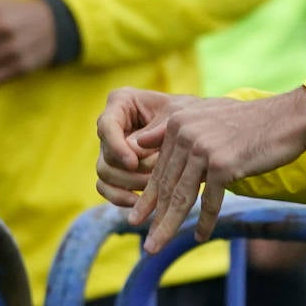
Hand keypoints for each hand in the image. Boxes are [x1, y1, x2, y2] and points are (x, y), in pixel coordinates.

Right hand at [95, 87, 187, 207]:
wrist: (200, 128)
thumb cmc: (190, 114)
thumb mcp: (177, 117)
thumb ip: (155, 134)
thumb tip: (133, 158)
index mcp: (121, 102)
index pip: (107, 126)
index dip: (117, 147)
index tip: (133, 163)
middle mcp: (111, 124)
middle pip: (106, 154)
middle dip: (130, 171)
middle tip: (155, 178)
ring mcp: (111, 147)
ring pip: (105, 173)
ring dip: (129, 184)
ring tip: (155, 189)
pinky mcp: (115, 168)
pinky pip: (106, 187)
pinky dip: (119, 197)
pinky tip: (138, 203)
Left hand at [127, 86, 305, 252]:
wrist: (287, 119)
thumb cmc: (249, 121)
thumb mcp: (207, 117)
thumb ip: (175, 131)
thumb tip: (140, 143)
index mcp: (178, 122)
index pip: (160, 168)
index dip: (148, 197)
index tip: (136, 218)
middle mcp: (186, 132)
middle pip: (167, 184)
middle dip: (154, 217)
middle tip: (144, 241)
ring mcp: (203, 148)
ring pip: (181, 197)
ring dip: (167, 226)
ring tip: (155, 247)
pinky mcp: (222, 164)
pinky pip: (210, 201)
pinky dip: (205, 221)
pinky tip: (200, 236)